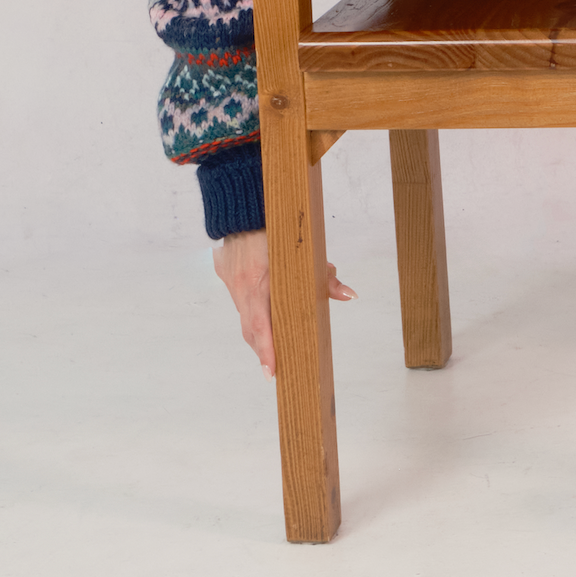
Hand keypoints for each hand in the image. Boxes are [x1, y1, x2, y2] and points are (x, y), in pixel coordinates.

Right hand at [212, 229, 354, 377]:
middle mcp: (240, 284)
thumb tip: (349, 295)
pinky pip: (239, 303)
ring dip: (257, 336)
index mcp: (259, 279)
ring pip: (243, 318)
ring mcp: (230, 280)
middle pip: (250, 328)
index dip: (265, 348)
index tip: (271, 370)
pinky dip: (251, 317)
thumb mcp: (305, 251)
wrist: (244, 206)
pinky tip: (263, 327)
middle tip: (275, 370)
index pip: (259, 322)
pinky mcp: (226, 275)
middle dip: (262, 350)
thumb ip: (325, 276)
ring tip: (271, 356)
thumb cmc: (279, 228)